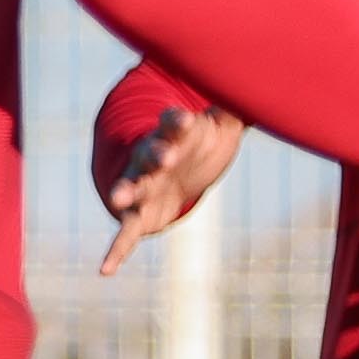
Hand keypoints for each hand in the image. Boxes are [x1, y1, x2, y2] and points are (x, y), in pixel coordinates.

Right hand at [98, 104, 244, 273]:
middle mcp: (152, 158)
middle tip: (165, 157)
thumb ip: (234, 110)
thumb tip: (254, 86)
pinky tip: (104, 271)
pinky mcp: (138, 214)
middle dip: (157, 154)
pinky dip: (115, 252)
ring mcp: (142, 186)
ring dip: (125, 191)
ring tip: (117, 198)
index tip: (186, 118)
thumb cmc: (201, 144)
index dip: (179, 121)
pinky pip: (125, 234)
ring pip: (132, 188)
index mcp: (173, 134)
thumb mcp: (221, 126)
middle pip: (151, 153)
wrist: (175, 170)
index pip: (174, 123)